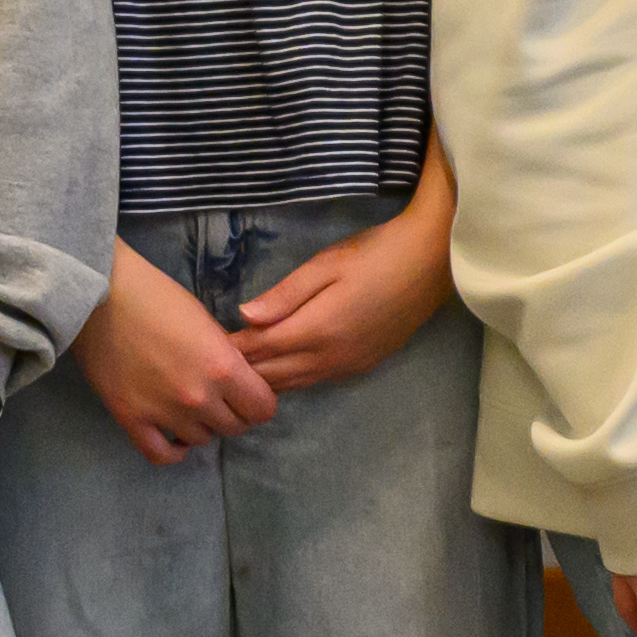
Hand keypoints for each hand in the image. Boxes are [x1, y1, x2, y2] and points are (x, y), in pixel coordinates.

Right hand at [80, 246, 281, 463]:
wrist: (99, 295)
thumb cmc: (156, 296)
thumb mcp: (206, 321)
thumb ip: (225, 356)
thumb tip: (237, 380)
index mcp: (222, 367)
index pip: (262, 408)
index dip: (259, 400)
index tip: (249, 393)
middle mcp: (198, 397)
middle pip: (235, 427)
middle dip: (234, 413)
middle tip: (221, 399)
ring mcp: (164, 412)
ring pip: (202, 440)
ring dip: (202, 426)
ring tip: (193, 409)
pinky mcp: (131, 419)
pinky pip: (162, 454)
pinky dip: (174, 451)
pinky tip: (176, 439)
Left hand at [227, 178, 459, 396]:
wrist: (432, 263)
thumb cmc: (376, 253)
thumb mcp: (326, 264)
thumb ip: (285, 294)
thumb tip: (244, 316)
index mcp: (317, 330)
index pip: (260, 350)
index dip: (231, 350)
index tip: (205, 346)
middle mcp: (330, 358)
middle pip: (273, 375)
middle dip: (242, 371)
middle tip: (213, 363)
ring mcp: (348, 366)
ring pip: (294, 384)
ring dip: (265, 379)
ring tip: (238, 372)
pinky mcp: (362, 365)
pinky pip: (315, 381)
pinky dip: (291, 379)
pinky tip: (279, 370)